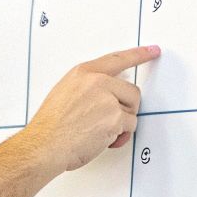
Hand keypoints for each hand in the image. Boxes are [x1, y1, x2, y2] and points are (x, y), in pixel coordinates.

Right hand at [20, 45, 158, 171]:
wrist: (44, 146)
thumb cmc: (50, 127)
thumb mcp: (64, 94)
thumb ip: (88, 88)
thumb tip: (106, 96)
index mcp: (83, 73)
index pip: (118, 59)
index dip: (138, 54)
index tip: (152, 51)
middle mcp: (97, 82)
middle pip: (131, 91)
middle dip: (127, 108)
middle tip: (113, 121)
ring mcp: (107, 99)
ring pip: (132, 110)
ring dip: (122, 124)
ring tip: (101, 132)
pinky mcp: (114, 118)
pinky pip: (130, 126)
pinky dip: (120, 137)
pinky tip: (103, 141)